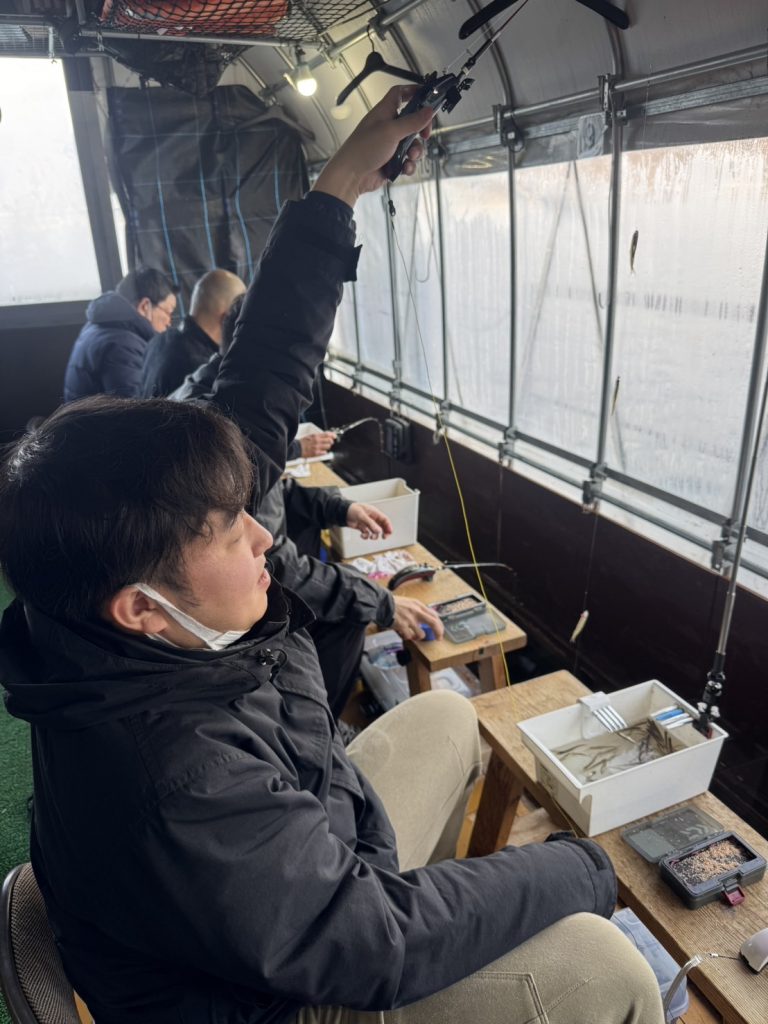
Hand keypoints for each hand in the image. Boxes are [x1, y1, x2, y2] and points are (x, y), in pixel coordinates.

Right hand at [299, 431, 335, 457]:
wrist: (297, 448)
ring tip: (324, 447)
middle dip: (331, 441)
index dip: (332, 435)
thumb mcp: (310, 436)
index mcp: (315, 436)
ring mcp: (317, 447)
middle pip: (329, 440)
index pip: (327, 434)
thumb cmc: (303, 442)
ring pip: (328, 447)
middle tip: (330, 442)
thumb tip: (325, 436)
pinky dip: (324, 452)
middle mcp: (317, 441)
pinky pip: (324, 453)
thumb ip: (318, 436)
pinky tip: (322, 451)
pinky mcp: (316, 453)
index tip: (334, 436)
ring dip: (327, 447)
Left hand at [312, 85, 433, 206]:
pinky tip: (404, 168)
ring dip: (416, 151)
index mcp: (385, 112)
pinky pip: (407, 160)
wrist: (351, 176)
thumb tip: (430, 110)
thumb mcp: (391, 131)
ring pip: (412, 144)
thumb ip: (412, 121)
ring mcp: (390, 144)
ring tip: (410, 156)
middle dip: (421, 129)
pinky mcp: (392, 161)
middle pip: (412, 121)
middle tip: (425, 135)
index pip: (400, 94)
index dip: (413, 91)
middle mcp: (388, 126)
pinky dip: (409, 165)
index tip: (427, 96)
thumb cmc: (364, 149)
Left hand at [346, 502, 391, 540]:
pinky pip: (367, 533)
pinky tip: (362, 535)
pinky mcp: (362, 527)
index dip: (388, 526)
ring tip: (371, 537)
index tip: (389, 532)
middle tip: (384, 537)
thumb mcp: (362, 516)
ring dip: (374, 535)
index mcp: (374, 513)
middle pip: (381, 526)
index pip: (384, 519)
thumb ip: (371, 524)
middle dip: (384, 532)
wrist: (342, 512)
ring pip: (374, 531)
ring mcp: (367, 523)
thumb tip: (379, 531)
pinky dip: (365, 536)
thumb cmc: (352, 509)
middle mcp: (372, 518)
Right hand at [392, 596, 443, 641]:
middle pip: (433, 623)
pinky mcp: (403, 626)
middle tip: (438, 638)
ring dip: (418, 637)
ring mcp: (410, 619)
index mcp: (419, 605)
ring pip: (421, 634)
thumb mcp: (410, 603)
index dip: (439, 624)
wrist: (382, 603)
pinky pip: (409, 636)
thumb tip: (426, 619)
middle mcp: (416, 611)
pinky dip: (408, 637)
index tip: (440, 630)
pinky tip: (404, 634)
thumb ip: (418, 610)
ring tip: (414, 636)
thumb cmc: (395, 603)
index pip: (434, 615)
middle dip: (438, 632)